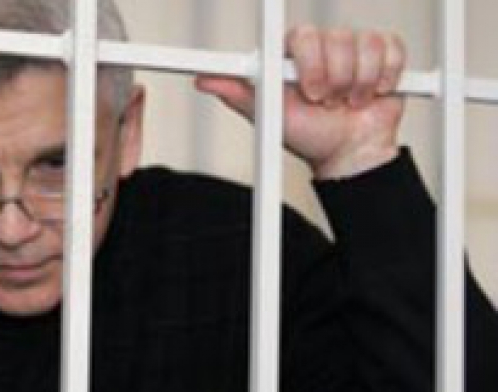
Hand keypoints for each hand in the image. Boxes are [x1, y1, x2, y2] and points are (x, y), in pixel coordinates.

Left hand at [195, 24, 405, 179]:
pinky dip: (383, 77)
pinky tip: (370, 93)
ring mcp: (352, 47)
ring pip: (363, 46)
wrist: (347, 153)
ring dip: (357, 85)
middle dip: (332, 80)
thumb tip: (203, 80)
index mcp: (291, 54)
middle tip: (325, 103)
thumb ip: (238, 94)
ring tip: (346, 103)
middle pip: (334, 39)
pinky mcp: (383, 52)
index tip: (310, 92)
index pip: (299, 37)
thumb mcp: (267, 117)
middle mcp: (322, 45)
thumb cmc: (307, 135)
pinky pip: (389, 48)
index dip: (309, 65)